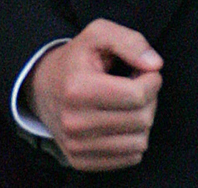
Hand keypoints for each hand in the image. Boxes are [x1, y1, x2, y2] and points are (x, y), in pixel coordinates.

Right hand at [28, 19, 162, 171]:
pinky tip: (122, 120)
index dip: (152, 80)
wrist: (42, 87)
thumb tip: (155, 65)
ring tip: (129, 104)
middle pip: (141, 120)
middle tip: (137, 85)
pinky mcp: (81, 162)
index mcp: (78, 88)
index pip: (137, 96)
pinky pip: (129, 159)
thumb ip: (130, 42)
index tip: (145, 71)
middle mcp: (74, 123)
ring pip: (139, 143)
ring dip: (143, 121)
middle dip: (150, 99)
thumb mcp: (99, 34)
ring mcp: (76, 146)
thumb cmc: (77, 58)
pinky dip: (133, 139)